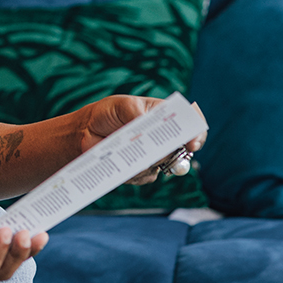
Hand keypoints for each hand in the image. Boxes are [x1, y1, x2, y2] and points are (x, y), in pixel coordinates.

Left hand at [77, 95, 207, 184]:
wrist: (85, 132)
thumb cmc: (106, 113)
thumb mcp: (121, 105)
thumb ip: (137, 115)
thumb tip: (150, 130)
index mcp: (164, 115)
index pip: (191, 122)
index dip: (196, 133)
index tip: (191, 143)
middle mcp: (163, 136)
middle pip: (182, 149)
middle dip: (171, 152)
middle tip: (155, 152)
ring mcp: (154, 155)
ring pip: (163, 165)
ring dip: (145, 160)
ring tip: (125, 147)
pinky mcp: (142, 170)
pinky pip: (146, 176)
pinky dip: (133, 170)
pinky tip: (120, 159)